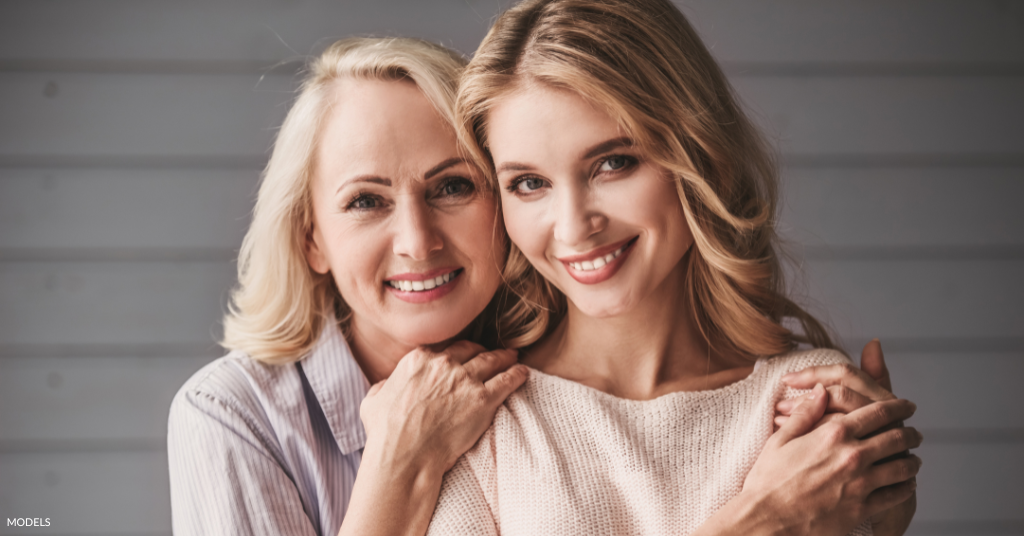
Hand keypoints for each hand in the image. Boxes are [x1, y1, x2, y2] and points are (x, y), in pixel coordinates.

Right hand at [359, 341, 528, 476]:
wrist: (405, 457)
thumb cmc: (386, 433)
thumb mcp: (373, 400)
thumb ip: (385, 385)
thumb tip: (389, 384)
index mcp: (418, 359)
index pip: (445, 349)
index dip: (457, 353)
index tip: (463, 357)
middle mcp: (443, 364)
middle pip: (470, 350)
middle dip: (482, 351)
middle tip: (493, 354)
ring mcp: (465, 380)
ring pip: (492, 361)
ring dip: (505, 357)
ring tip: (514, 357)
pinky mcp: (483, 399)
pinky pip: (507, 380)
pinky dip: (517, 374)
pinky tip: (523, 372)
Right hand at [773, 340, 917, 534]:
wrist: (766, 519)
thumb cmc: (768, 479)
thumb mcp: (780, 439)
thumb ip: (805, 413)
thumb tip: (822, 391)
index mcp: (833, 434)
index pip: (878, 413)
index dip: (898, 407)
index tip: (907, 407)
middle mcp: (852, 455)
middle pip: (897, 438)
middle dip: (911, 433)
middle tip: (915, 433)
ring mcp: (860, 483)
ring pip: (902, 467)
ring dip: (912, 461)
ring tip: (914, 460)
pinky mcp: (861, 508)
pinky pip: (895, 495)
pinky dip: (906, 488)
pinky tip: (906, 485)